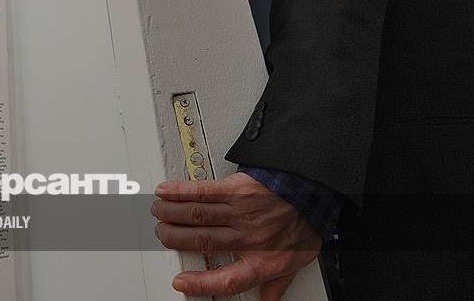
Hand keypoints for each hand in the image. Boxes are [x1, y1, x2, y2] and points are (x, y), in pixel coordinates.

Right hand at [152, 172, 321, 299]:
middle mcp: (248, 237)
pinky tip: (166, 191)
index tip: (180, 282)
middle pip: (201, 241)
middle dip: (174, 238)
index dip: (200, 283)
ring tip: (158, 213)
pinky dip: (180, 191)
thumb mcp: (294, 261)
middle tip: (161, 235)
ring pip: (197, 215)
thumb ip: (275, 285)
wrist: (315, 190)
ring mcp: (241, 211)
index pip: (226, 279)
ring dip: (172, 214)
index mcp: (261, 260)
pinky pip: (203, 191)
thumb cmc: (304, 224)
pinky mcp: (237, 188)